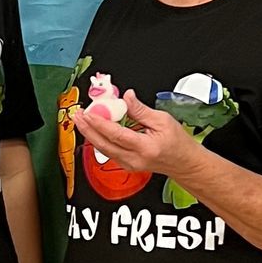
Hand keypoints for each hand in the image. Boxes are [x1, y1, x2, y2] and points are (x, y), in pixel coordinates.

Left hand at [72, 92, 192, 179]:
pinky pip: (108, 151)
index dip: (100, 123)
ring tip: (81, 120)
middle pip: (104, 145)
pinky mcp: (125, 165)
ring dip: (90, 133)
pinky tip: (93, 129)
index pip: (117, 135)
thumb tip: (126, 97)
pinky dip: (98, 139)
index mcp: (146, 148)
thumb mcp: (163, 120)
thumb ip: (141, 110)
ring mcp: (129, 164)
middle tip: (78, 115)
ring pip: (103, 149)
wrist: (183, 163)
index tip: (89, 113)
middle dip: (88, 129)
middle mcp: (135, 159)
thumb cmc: (177, 143)